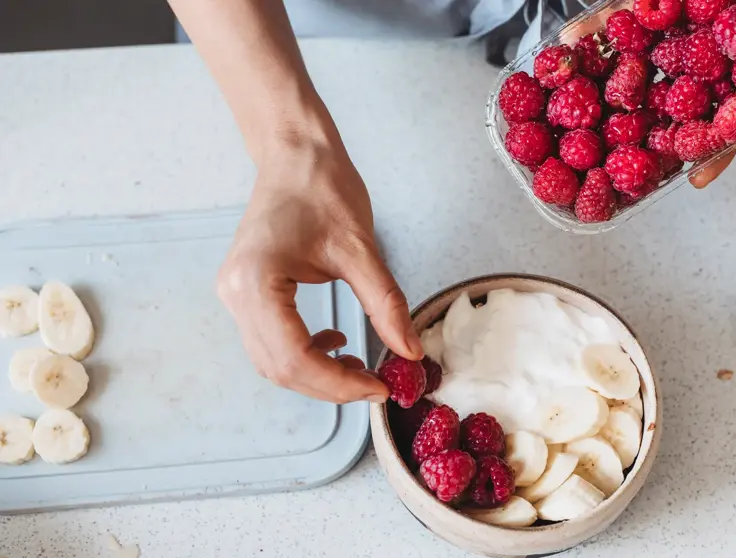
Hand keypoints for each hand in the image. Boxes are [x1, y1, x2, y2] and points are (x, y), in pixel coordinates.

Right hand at [216, 134, 422, 403]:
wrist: (295, 155)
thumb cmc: (322, 188)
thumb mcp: (362, 250)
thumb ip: (386, 305)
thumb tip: (410, 352)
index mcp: (256, 281)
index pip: (294, 356)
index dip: (337, 382)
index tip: (379, 386)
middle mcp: (234, 294)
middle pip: (279, 368)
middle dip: (330, 384)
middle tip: (376, 383)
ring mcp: (234, 295)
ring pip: (272, 361)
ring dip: (317, 374)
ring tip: (360, 367)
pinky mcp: (244, 294)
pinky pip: (271, 341)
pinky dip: (304, 353)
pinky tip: (336, 341)